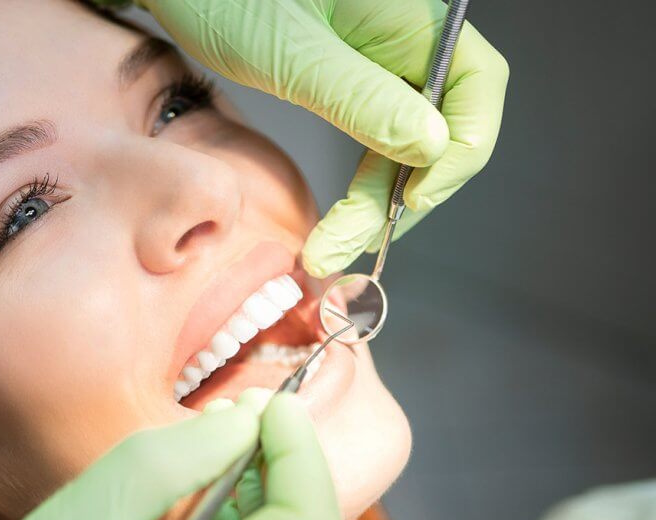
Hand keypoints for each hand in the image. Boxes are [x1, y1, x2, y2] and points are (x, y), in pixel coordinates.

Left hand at [133, 0, 508, 276]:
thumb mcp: (291, 53)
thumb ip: (360, 97)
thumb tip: (430, 145)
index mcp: (410, 16)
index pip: (476, 84)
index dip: (459, 149)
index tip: (414, 200)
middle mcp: (406, 39)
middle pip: (444, 127)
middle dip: (402, 195)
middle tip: (350, 244)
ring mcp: (380, 63)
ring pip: (408, 145)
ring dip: (377, 202)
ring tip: (330, 248)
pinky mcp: (352, 85)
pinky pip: (377, 141)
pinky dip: (361, 185)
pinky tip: (339, 220)